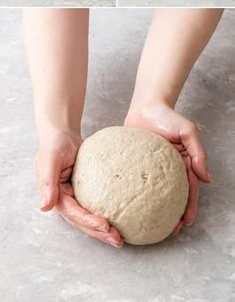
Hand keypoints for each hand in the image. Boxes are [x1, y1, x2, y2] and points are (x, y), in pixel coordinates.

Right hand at [36, 130, 122, 247]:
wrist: (62, 134)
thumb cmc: (55, 144)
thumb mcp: (49, 159)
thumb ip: (46, 182)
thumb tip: (44, 207)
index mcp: (56, 196)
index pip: (73, 213)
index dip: (88, 221)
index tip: (104, 226)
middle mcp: (66, 201)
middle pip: (82, 222)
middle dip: (99, 233)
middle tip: (117, 239)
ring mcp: (76, 198)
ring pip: (90, 217)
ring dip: (104, 230)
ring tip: (120, 238)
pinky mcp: (87, 192)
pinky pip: (98, 205)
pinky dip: (108, 214)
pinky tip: (122, 220)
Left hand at [125, 103, 211, 234]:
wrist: (145, 107)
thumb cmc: (167, 117)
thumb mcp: (188, 131)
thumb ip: (198, 152)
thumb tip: (207, 178)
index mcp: (183, 163)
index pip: (188, 188)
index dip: (189, 206)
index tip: (185, 222)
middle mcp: (168, 168)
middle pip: (173, 195)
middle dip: (173, 214)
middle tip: (170, 231)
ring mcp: (152, 168)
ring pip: (155, 192)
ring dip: (156, 209)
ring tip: (151, 225)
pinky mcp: (136, 165)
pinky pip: (137, 182)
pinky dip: (137, 195)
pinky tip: (132, 206)